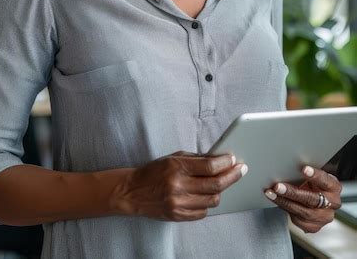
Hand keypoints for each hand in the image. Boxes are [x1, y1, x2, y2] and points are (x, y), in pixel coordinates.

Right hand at [117, 150, 247, 220]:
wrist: (132, 191)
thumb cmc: (154, 171)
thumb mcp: (173, 157)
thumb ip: (195, 159)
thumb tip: (218, 159)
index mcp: (176, 167)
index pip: (209, 167)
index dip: (225, 163)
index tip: (233, 159)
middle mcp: (178, 186)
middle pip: (215, 184)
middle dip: (232, 176)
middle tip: (241, 170)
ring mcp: (178, 203)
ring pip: (212, 201)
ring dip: (220, 191)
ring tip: (222, 183)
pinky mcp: (178, 216)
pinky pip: (202, 212)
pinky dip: (207, 204)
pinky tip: (206, 196)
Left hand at [264, 166, 341, 232]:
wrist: (318, 200)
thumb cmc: (313, 183)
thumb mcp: (313, 175)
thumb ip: (305, 173)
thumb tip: (287, 164)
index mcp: (333, 187)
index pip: (325, 180)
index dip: (315, 175)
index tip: (303, 169)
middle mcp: (332, 203)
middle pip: (312, 199)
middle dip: (293, 192)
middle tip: (278, 186)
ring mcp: (324, 217)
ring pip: (303, 212)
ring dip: (284, 202)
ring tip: (271, 194)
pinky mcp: (314, 227)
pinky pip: (298, 220)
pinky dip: (285, 209)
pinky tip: (276, 201)